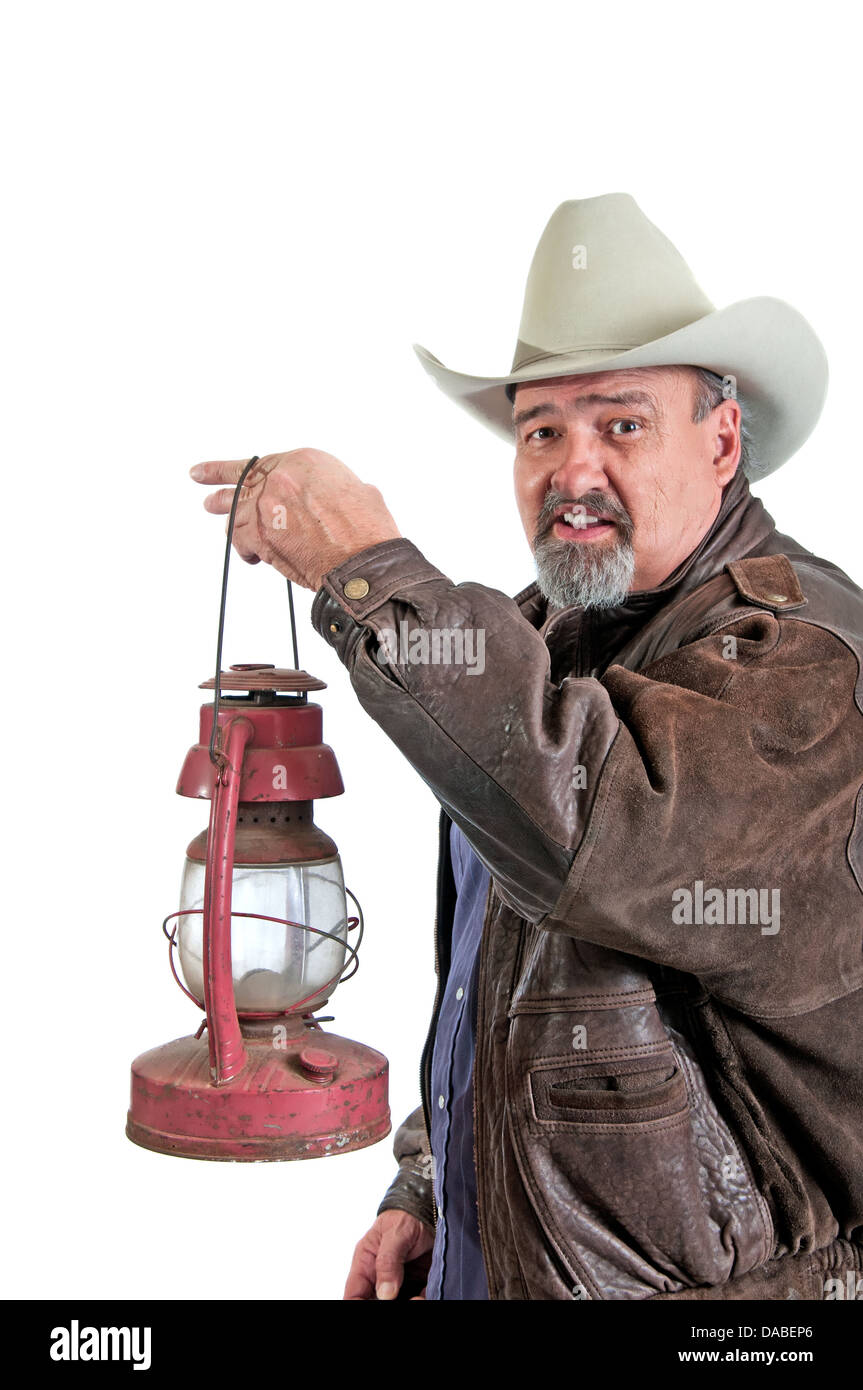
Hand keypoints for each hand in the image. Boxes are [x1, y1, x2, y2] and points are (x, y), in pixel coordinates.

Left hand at [190, 449, 401, 590]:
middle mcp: (280, 479)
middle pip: (241, 477)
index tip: (234, 466)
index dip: (248, 465)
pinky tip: (247, 552)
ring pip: (236, 510)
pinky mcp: (261, 537)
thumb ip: (328, 488)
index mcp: (305, 461)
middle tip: (199, 475)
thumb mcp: (355, 490)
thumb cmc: (367, 531)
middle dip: (216, 475)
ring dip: (226, 513)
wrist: (363, 562)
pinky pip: (240, 539)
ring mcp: (266, 507)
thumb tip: (323, 500)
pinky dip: (243, 547)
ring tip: (213, 509)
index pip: (267, 462)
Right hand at [343, 1209, 434, 1300]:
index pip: (354, 1293)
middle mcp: (381, 1278)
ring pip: (400, 1302)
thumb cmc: (406, 1216)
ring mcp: (401, 1283)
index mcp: (366, 1264)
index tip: (377, 1306)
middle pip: (376, 1302)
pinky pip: (420, 1297)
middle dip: (387, 1307)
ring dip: (409, 1303)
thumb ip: (387, 1262)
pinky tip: (425, 1294)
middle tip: (406, 1300)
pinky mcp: (419, 1284)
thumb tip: (384, 1294)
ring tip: (417, 1299)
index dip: (358, 1304)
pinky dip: (424, 1298)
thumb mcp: (394, 1234)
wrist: (432, 1210)